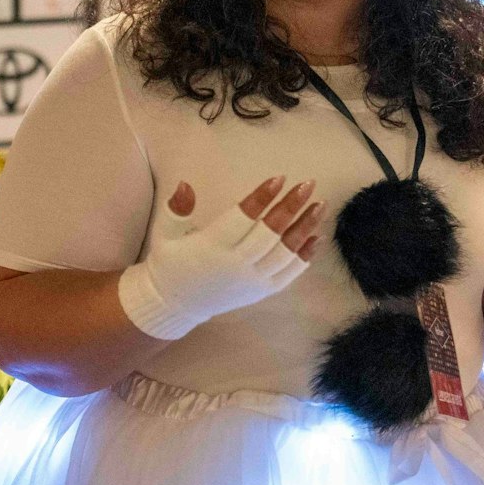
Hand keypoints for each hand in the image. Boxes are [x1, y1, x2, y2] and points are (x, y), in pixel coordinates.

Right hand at [116, 175, 325, 339]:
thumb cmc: (171, 264)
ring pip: (284, 253)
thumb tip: (185, 184)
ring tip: (319, 206)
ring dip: (304, 228)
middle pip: (269, 234)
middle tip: (307, 184)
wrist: (176, 305)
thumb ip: (175, 210)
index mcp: (211, 247)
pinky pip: (289, 274)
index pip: (241, 219)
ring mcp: (251, 281)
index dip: (260, 198)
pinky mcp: (261, 292)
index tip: (279, 179)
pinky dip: (305, 256)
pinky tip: (317, 236)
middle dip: (290, 208)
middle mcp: (234, 265)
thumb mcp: (164, 235)